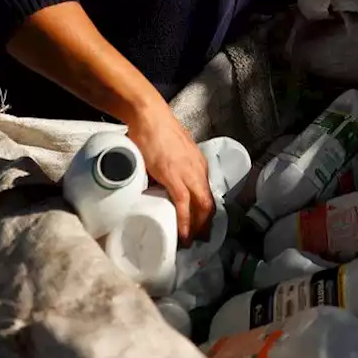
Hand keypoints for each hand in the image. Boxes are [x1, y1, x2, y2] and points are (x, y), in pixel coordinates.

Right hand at [126, 101, 212, 244]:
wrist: (149, 115)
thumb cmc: (155, 129)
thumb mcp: (171, 151)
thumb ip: (170, 165)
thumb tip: (159, 179)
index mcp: (198, 164)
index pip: (207, 193)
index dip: (206, 213)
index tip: (202, 226)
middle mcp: (199, 170)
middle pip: (209, 204)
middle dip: (206, 225)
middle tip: (200, 240)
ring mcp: (189, 173)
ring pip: (201, 207)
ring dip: (197, 227)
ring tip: (191, 242)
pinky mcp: (174, 176)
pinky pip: (184, 204)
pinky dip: (186, 222)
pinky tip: (184, 234)